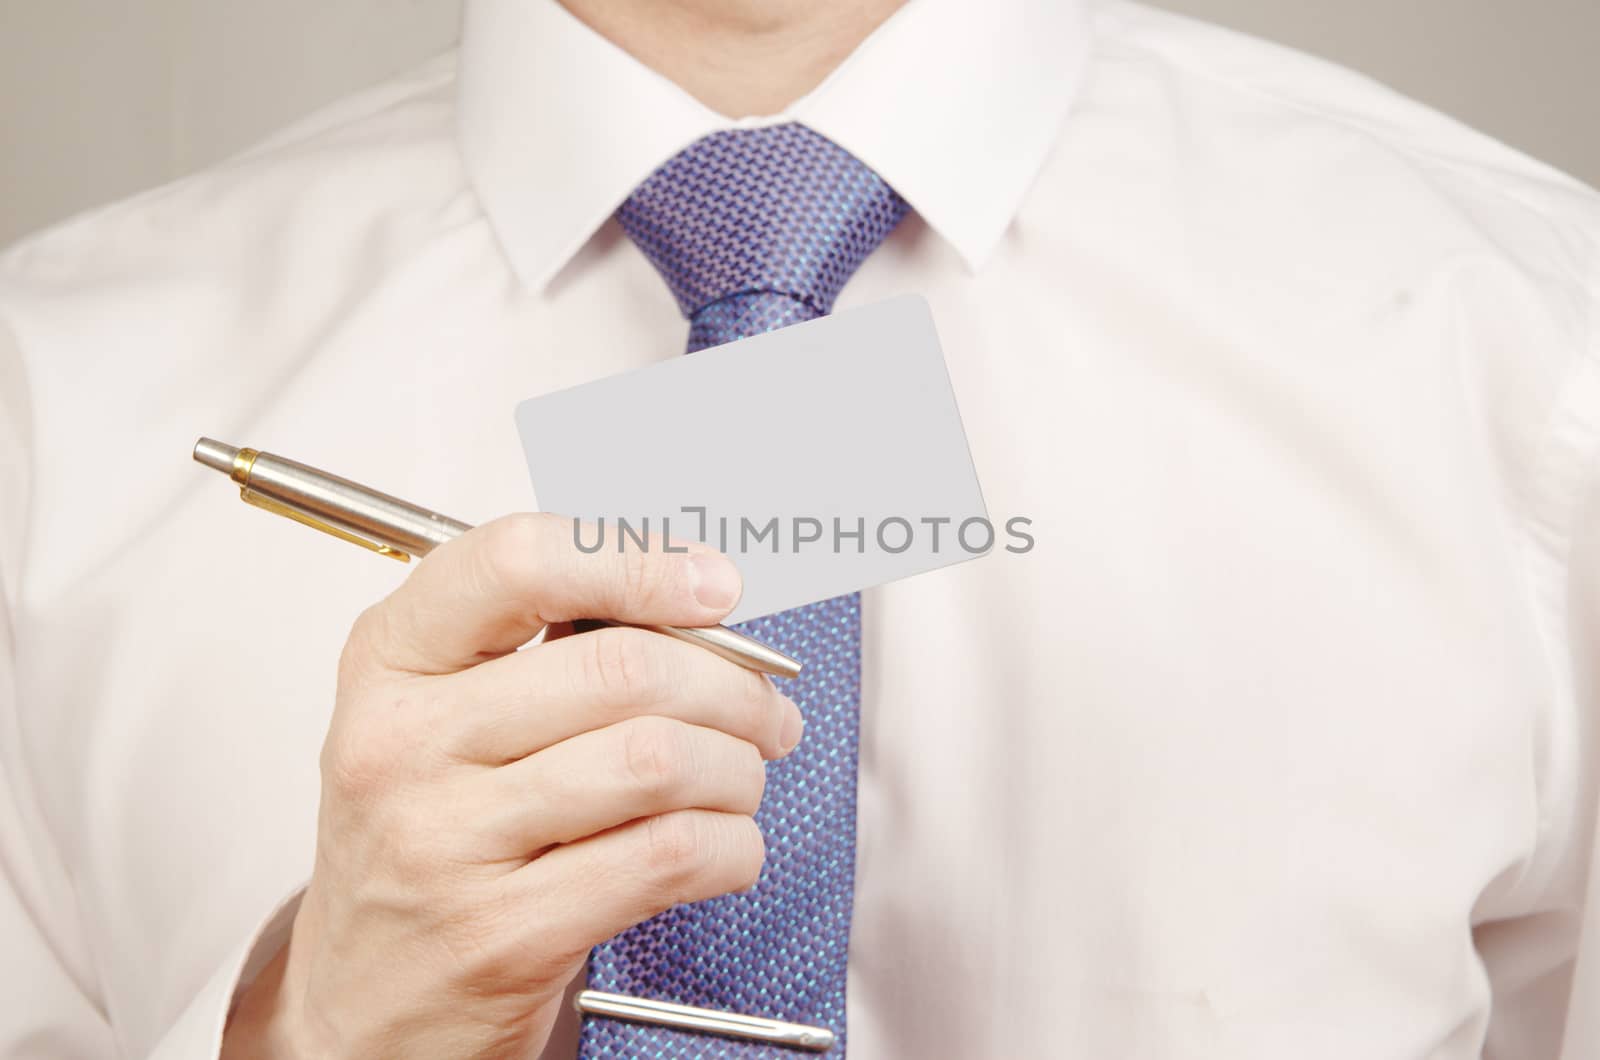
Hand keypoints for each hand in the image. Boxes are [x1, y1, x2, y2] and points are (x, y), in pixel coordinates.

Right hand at [221, 513, 802, 1058]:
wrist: (365, 999)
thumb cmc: (427, 839)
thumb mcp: (447, 715)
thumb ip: (550, 643)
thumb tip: (700, 596)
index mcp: (390, 660)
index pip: (517, 562)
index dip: (637, 560)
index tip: (712, 584)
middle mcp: (403, 742)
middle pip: (621, 668)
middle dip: (732, 686)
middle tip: (764, 708)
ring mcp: (445, 842)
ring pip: (657, 758)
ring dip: (737, 767)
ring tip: (740, 778)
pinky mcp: (502, 933)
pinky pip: (667, 855)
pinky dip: (731, 845)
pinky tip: (725, 845)